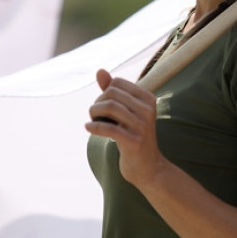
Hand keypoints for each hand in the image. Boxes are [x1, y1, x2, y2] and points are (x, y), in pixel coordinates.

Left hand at [86, 69, 162, 186]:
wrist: (148, 167)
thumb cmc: (133, 135)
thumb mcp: (125, 111)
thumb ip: (112, 91)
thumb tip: (99, 70)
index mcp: (148, 98)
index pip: (117, 83)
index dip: (104, 92)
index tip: (104, 108)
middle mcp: (148, 109)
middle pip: (111, 94)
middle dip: (98, 103)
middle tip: (96, 116)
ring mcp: (142, 126)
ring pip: (109, 107)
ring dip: (94, 114)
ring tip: (92, 121)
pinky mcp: (134, 141)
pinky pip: (108, 128)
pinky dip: (94, 127)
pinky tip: (88, 128)